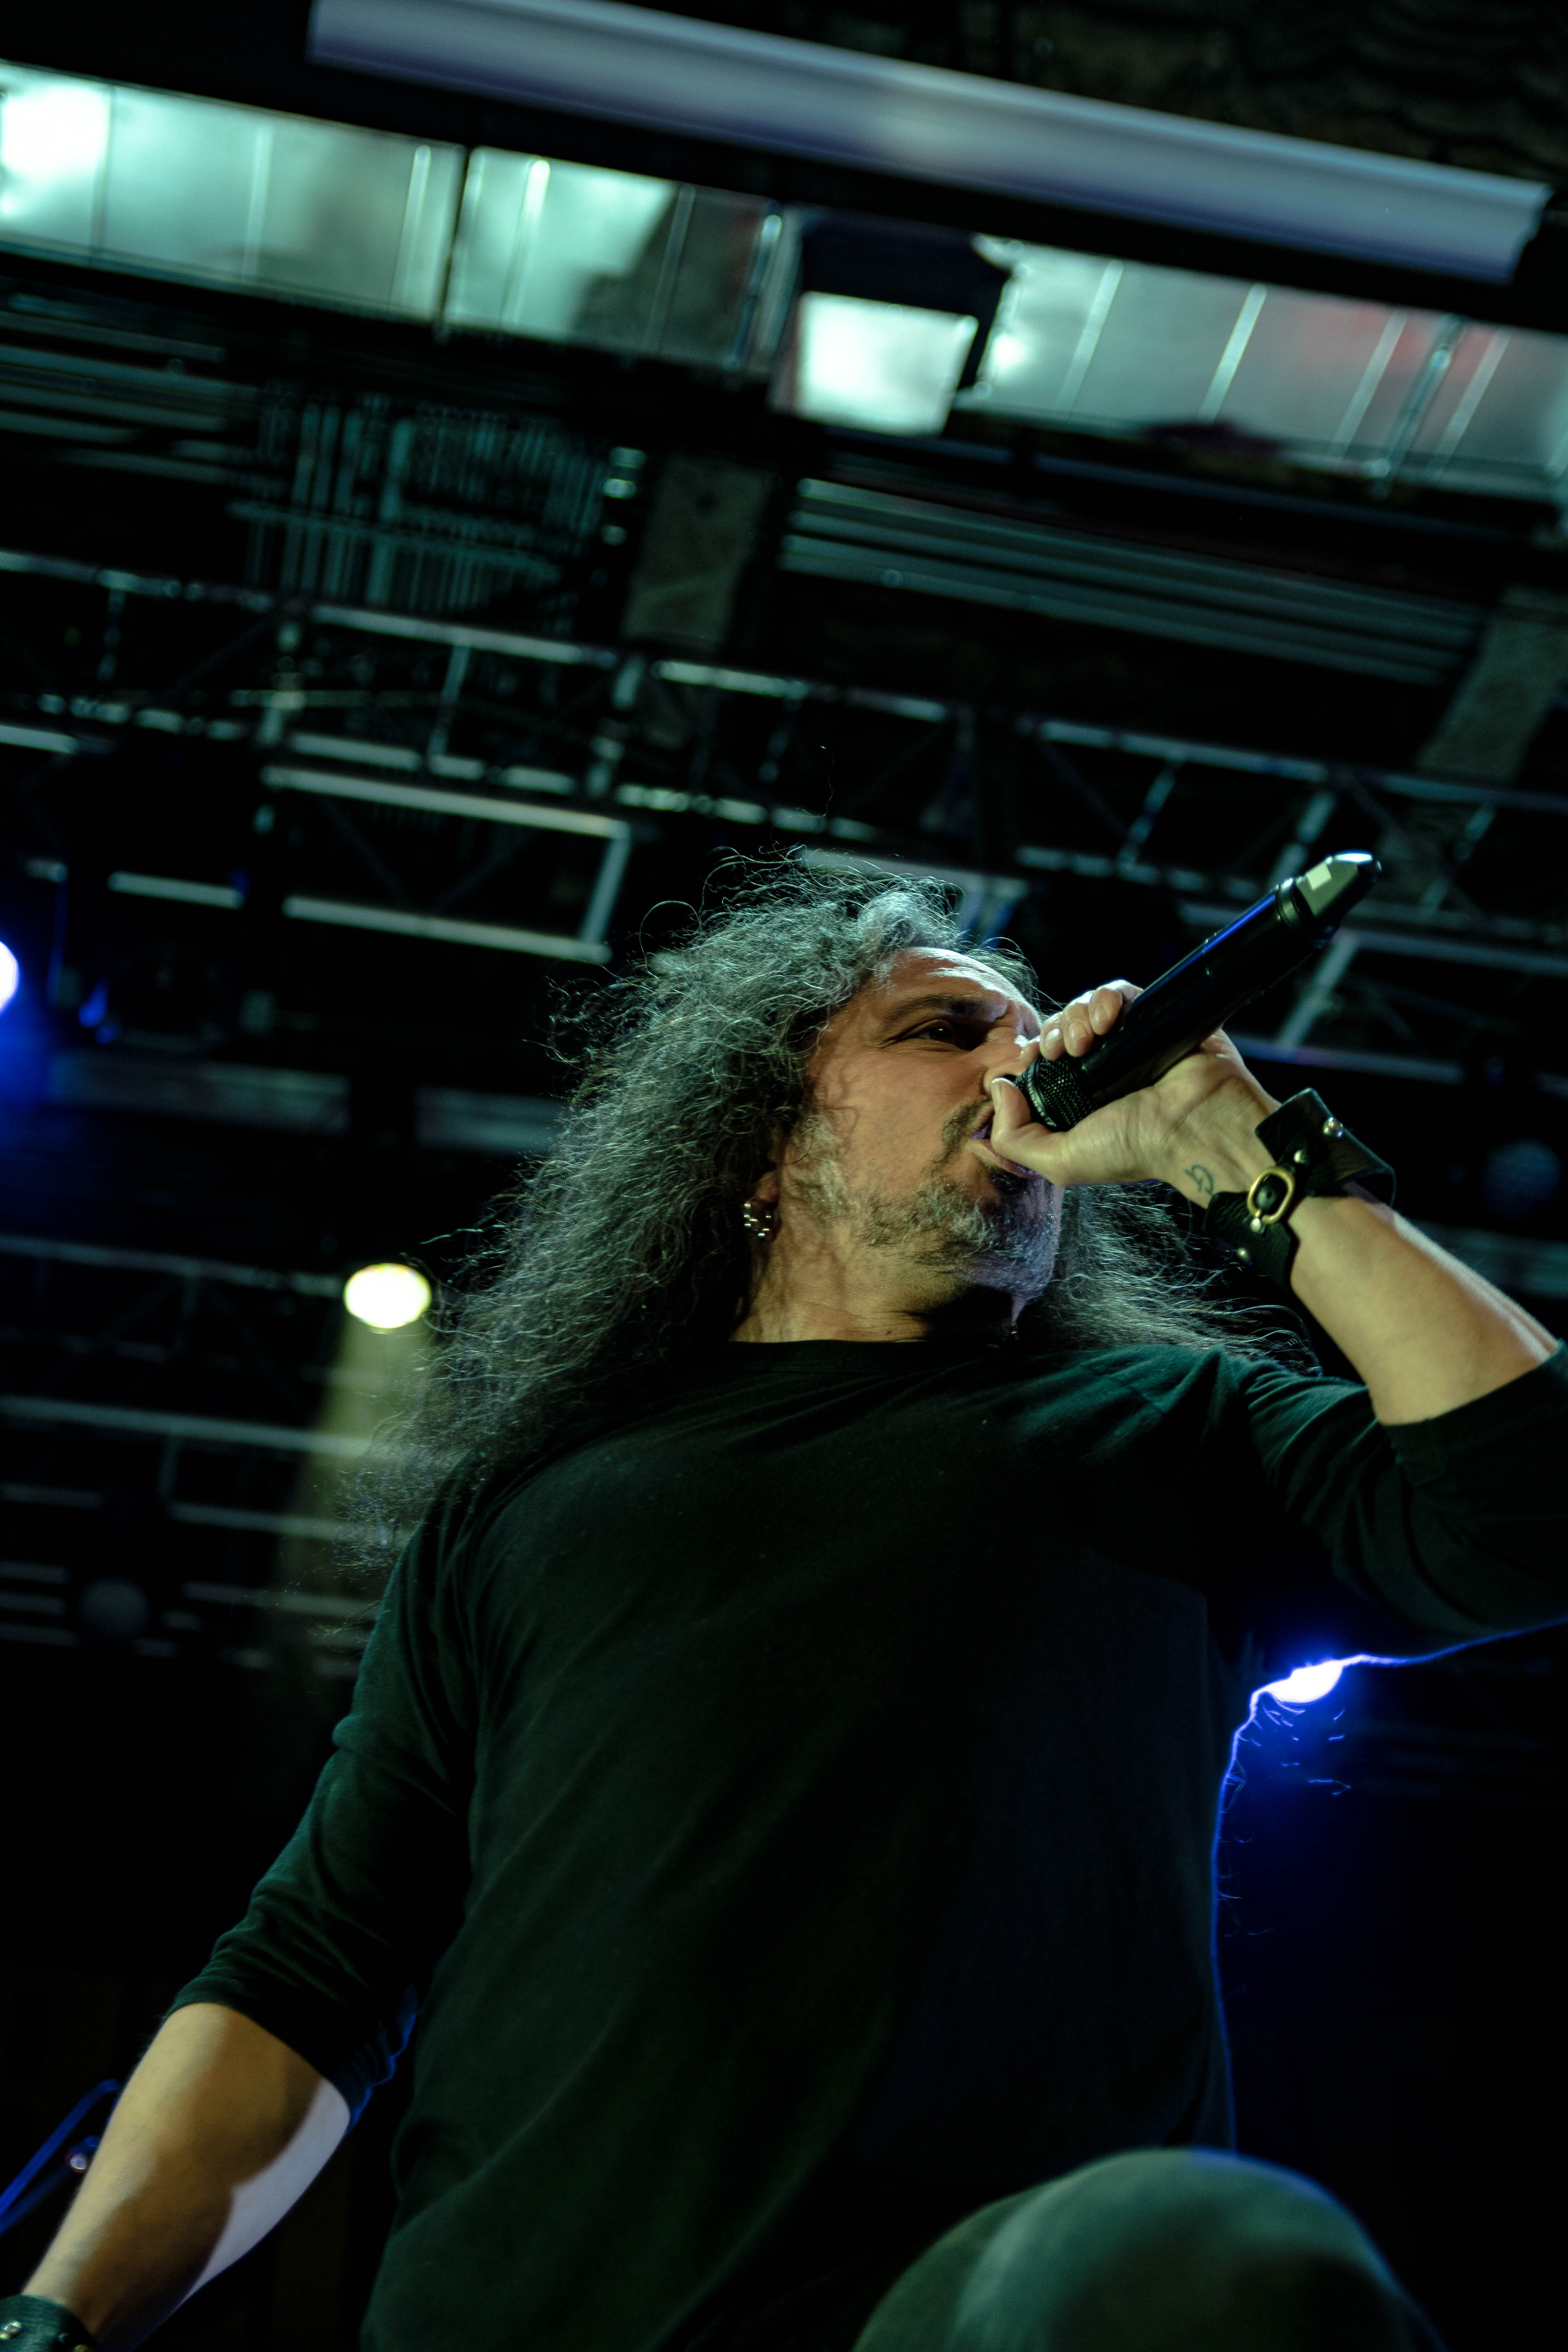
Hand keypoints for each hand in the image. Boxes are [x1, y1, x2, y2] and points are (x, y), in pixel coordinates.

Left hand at [987, 979, 1279, 1199]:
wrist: (1197, 1127)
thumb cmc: (1135, 1150)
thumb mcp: (1061, 1162)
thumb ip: (1014, 1137)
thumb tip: (999, 1088)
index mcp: (1078, 1100)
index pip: (1040, 1062)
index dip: (1030, 1055)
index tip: (1034, 1061)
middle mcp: (1101, 1070)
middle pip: (1057, 1029)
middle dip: (1052, 1033)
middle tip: (1061, 1050)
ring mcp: (1126, 1042)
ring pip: (1082, 1008)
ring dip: (1074, 1016)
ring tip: (1087, 1039)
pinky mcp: (1150, 1019)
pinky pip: (1116, 993)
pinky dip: (1104, 999)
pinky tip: (1107, 1019)